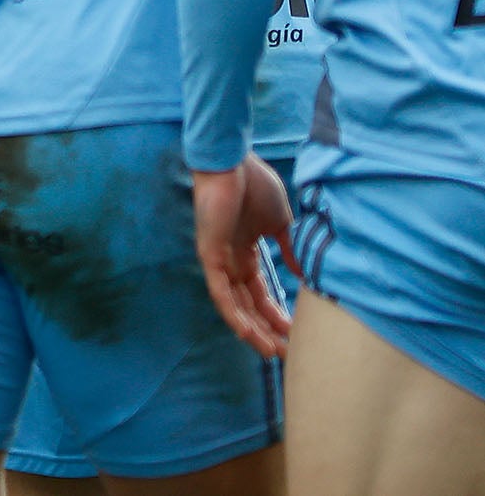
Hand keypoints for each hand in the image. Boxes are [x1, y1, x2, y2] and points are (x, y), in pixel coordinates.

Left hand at [192, 155, 295, 357]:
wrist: (233, 161)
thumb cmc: (254, 185)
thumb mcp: (280, 223)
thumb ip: (289, 249)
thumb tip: (305, 275)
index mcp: (245, 253)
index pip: (261, 293)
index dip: (277, 314)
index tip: (297, 333)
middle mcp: (230, 260)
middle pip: (248, 305)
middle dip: (267, 330)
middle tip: (287, 353)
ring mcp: (217, 259)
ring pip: (233, 305)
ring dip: (251, 330)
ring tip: (270, 352)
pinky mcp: (208, 254)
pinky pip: (219, 291)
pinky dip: (233, 313)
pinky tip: (247, 333)